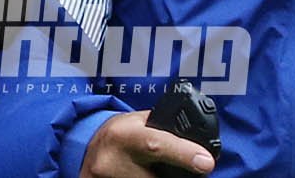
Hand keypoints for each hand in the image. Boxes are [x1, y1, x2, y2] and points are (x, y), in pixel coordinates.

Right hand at [81, 111, 215, 177]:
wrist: (88, 153)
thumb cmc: (118, 134)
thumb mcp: (136, 122)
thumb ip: (162, 129)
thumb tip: (196, 142)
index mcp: (126, 134)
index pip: (157, 144)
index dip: (184, 154)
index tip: (207, 162)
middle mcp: (116, 160)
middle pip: (160, 177)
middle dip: (177, 174)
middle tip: (188, 165)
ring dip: (162, 177)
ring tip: (154, 167)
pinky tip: (145, 173)